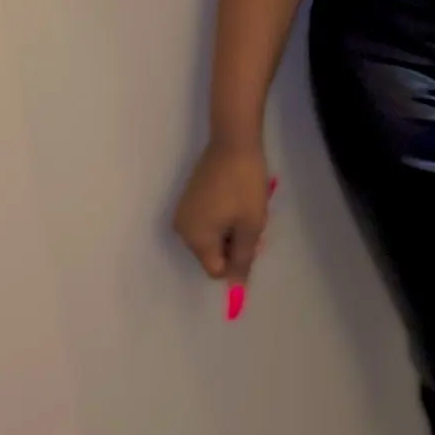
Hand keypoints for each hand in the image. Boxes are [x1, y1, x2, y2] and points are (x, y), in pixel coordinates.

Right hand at [174, 139, 271, 286]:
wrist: (232, 144)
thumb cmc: (245, 186)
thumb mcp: (250, 226)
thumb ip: (243, 260)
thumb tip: (236, 290)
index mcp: (196, 240)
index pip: (216, 270)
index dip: (237, 261)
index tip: (252, 240)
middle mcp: (182, 231)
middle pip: (211, 255)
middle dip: (232, 246)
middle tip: (250, 222)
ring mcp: (182, 214)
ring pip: (209, 239)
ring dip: (228, 232)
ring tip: (242, 209)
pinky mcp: (187, 200)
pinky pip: (205, 223)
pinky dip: (220, 219)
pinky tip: (232, 200)